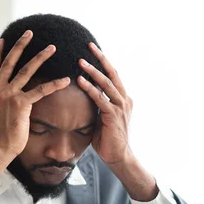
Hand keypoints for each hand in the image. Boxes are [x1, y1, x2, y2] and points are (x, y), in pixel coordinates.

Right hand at [0, 30, 70, 185]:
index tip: (4, 40)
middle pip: (10, 62)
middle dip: (21, 45)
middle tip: (30, 33)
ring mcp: (8, 95)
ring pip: (26, 70)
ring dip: (40, 57)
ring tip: (52, 47)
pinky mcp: (21, 104)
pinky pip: (41, 90)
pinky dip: (54, 84)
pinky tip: (65, 80)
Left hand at [77, 44, 157, 201]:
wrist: (119, 157)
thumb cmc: (108, 139)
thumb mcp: (102, 118)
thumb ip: (98, 105)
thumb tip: (86, 96)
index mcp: (123, 99)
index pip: (113, 75)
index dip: (103, 62)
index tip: (92, 50)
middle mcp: (124, 100)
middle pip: (112, 74)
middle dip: (100, 59)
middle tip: (89, 46)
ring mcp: (120, 107)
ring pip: (107, 84)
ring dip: (93, 71)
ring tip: (80, 61)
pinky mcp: (113, 116)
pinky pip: (100, 99)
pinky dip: (90, 89)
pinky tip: (80, 81)